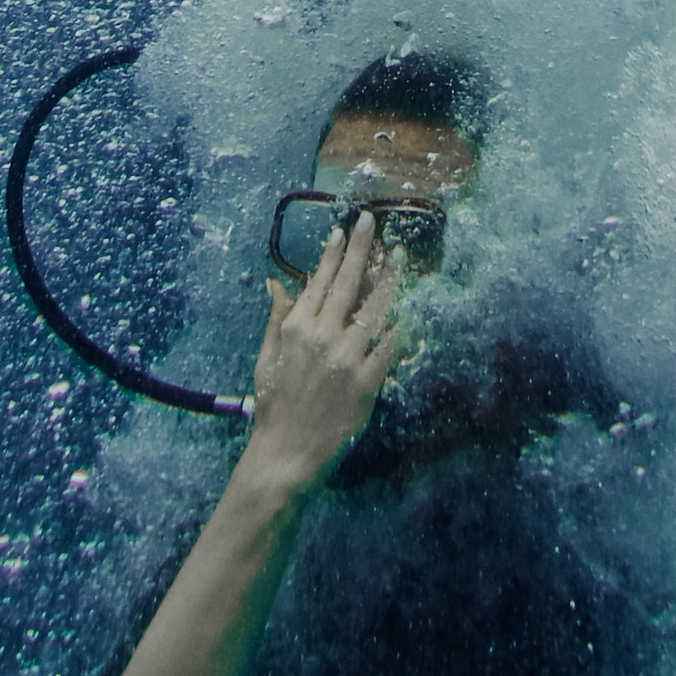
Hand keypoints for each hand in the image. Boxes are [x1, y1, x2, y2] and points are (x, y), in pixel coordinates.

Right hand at [241, 212, 404, 499]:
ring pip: (373, 308)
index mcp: (296, 328)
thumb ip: (276, 319)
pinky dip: (399, 328)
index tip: (344, 231)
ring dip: (388, 278)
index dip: (333, 253)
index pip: (319, 280)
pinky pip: (389, 348)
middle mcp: (322, 336)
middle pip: (348, 283)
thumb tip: (276, 283)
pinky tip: (409, 311)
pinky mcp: (366, 382)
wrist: (286, 453)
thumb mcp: (266, 358)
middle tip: (373, 222)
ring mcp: (347, 358)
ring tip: (398, 254)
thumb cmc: (273, 406)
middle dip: (362, 249)